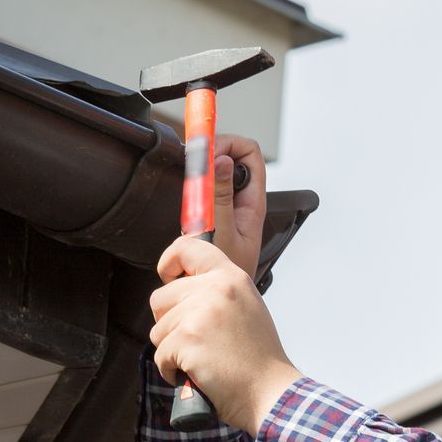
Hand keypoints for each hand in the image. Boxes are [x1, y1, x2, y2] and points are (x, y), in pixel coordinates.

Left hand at [150, 234, 303, 433]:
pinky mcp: (186, 340)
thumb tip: (182, 287)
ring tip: (202, 359)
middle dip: (169, 323)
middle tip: (196, 341)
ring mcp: (198, 314)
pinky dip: (172, 370)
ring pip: (157, 329)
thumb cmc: (259, 358)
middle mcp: (214, 289)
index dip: (169, 261)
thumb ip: (217, 291)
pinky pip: (160, 355)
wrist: (270, 392)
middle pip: (160, 297)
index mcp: (230, 277)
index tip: (167, 276)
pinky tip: (196, 374)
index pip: (187, 249)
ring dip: (172, 350)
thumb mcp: (246, 306)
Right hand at [203, 132, 267, 281]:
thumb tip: (223, 161)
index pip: (249, 152)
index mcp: (252, 202)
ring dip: (197, 180)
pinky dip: (190, 196)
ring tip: (193, 197)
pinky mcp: (209, 215)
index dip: (228, 144)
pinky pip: (198, 194)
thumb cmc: (227, 275)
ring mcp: (225, 207)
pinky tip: (189, 212)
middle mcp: (241, 201)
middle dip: (208, 158)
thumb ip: (221, 197)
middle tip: (193, 169)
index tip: (207, 152)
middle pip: (228, 157)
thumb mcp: (223, 233)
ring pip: (211, 175)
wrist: (217, 298)